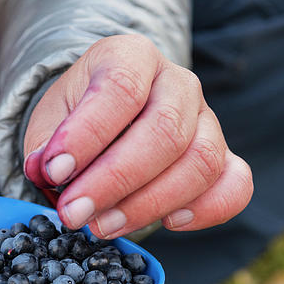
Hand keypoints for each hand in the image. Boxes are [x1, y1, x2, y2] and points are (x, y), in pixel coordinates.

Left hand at [23, 34, 252, 238]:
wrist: (106, 125)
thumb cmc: (77, 122)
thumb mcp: (50, 121)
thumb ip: (48, 145)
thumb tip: (48, 169)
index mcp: (132, 57)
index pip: (120, 89)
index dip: (87, 135)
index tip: (54, 172)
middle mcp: (178, 84)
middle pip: (165, 132)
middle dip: (115, 181)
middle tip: (75, 213)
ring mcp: (208, 121)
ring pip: (200, 162)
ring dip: (149, 204)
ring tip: (103, 226)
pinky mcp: (225, 159)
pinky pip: (235, 186)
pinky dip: (206, 210)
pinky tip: (169, 224)